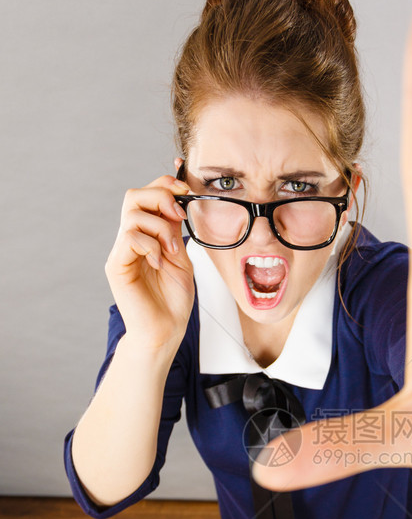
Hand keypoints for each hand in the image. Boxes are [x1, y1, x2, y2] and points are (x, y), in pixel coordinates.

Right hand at [105, 174, 194, 352]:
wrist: (165, 332)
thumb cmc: (173, 302)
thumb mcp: (181, 259)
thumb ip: (174, 232)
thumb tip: (175, 203)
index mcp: (145, 236)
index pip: (146, 196)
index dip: (165, 186)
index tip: (186, 193)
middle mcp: (129, 241)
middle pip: (134, 196)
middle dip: (161, 197)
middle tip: (179, 217)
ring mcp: (121, 253)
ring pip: (132, 214)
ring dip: (159, 227)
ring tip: (172, 251)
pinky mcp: (117, 266)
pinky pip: (130, 238)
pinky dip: (150, 245)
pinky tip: (159, 263)